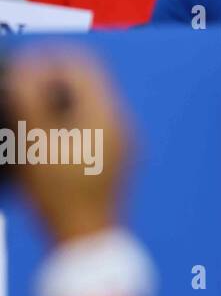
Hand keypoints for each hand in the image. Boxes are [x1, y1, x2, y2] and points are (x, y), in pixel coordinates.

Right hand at [4, 51, 131, 242]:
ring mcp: (122, 143)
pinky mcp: (115, 161)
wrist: (85, 238)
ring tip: (29, 114)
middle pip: (85, 84)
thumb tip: (27, 67)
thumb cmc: (60, 192)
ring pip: (87, 107)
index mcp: (107, 112)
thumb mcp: (35, 141)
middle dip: (51, 80)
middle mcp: (121, 123)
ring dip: (58, 102)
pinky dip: (67, 125)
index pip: (83, 64)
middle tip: (22, 87)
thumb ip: (29, 98)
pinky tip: (44, 140)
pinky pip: (91, 129)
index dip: (49, 57)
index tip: (25, 63)